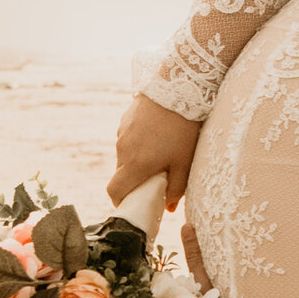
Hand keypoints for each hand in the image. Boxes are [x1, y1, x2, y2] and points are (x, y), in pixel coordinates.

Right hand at [110, 95, 200, 210]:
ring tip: (160, 153)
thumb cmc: (184, 129)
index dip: (120, 201)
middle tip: (153, 181)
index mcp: (136, 164)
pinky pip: (127, 139)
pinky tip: (157, 136)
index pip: (114, 191)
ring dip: (137, 161)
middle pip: (120, 174)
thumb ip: (176, 189)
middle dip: (133, 182)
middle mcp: (123, 149)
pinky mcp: (125, 120)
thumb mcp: (184, 162)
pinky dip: (138, 145)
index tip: (132, 204)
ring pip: (124, 156)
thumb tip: (168, 208)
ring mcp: (122, 133)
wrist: (179, 88)